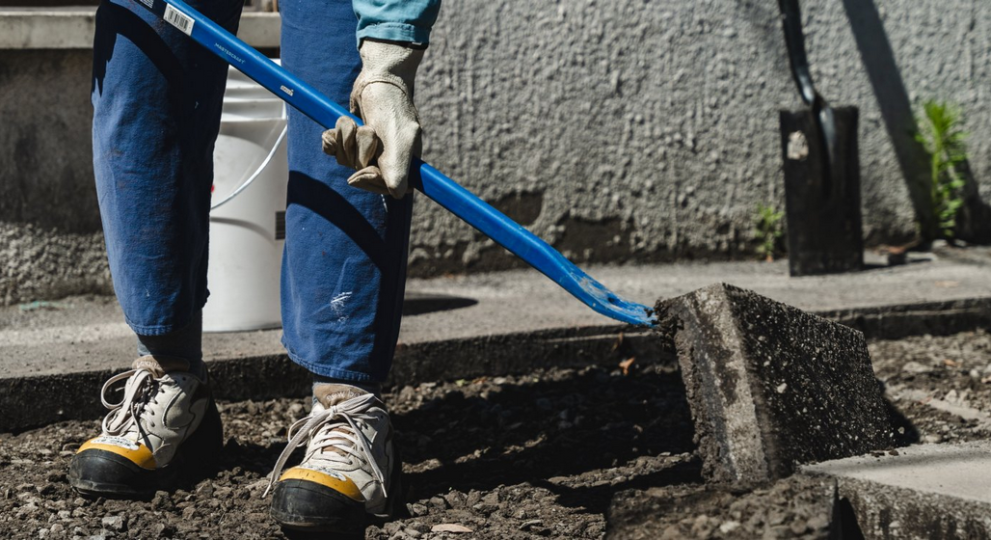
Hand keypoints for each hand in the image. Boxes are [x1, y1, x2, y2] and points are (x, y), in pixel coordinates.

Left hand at [322, 40, 423, 197]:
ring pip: (346, 162)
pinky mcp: (349, 139)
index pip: (388, 189)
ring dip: (344, 140)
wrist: (376, 76)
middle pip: (363, 176)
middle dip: (357, 153)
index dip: (373, 182)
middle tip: (365, 132)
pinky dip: (332, 139)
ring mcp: (366, 150)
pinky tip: (337, 126)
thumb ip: (398, 167)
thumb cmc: (391, 104)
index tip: (366, 170)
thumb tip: (398, 195)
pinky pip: (332, 151)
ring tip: (353, 122)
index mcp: (403, 162)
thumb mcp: (399, 137)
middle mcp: (385, 159)